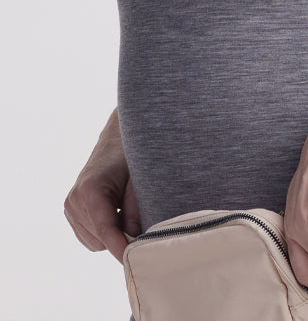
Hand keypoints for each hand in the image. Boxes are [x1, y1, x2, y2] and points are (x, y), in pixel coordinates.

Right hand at [64, 108, 140, 261]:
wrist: (116, 141)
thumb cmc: (130, 158)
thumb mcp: (138, 184)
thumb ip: (135, 213)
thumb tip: (134, 243)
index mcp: (90, 190)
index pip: (106, 230)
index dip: (120, 248)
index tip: (131, 262)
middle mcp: (74, 200)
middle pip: (100, 239)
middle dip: (120, 238)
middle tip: (140, 225)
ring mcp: (70, 206)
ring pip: (95, 242)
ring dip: (111, 236)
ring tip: (125, 211)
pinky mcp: (71, 211)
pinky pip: (90, 237)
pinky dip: (104, 233)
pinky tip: (115, 213)